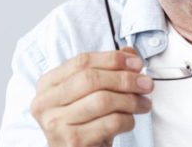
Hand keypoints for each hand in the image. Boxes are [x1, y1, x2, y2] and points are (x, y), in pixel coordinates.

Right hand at [30, 47, 152, 146]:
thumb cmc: (85, 122)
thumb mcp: (92, 93)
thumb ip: (109, 69)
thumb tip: (131, 53)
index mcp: (48, 84)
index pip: (82, 61)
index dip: (113, 59)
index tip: (137, 63)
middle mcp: (45, 102)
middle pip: (91, 79)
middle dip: (125, 79)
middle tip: (146, 84)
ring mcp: (56, 124)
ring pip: (102, 100)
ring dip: (131, 100)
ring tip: (144, 104)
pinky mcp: (72, 142)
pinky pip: (110, 123)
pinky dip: (127, 120)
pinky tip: (130, 121)